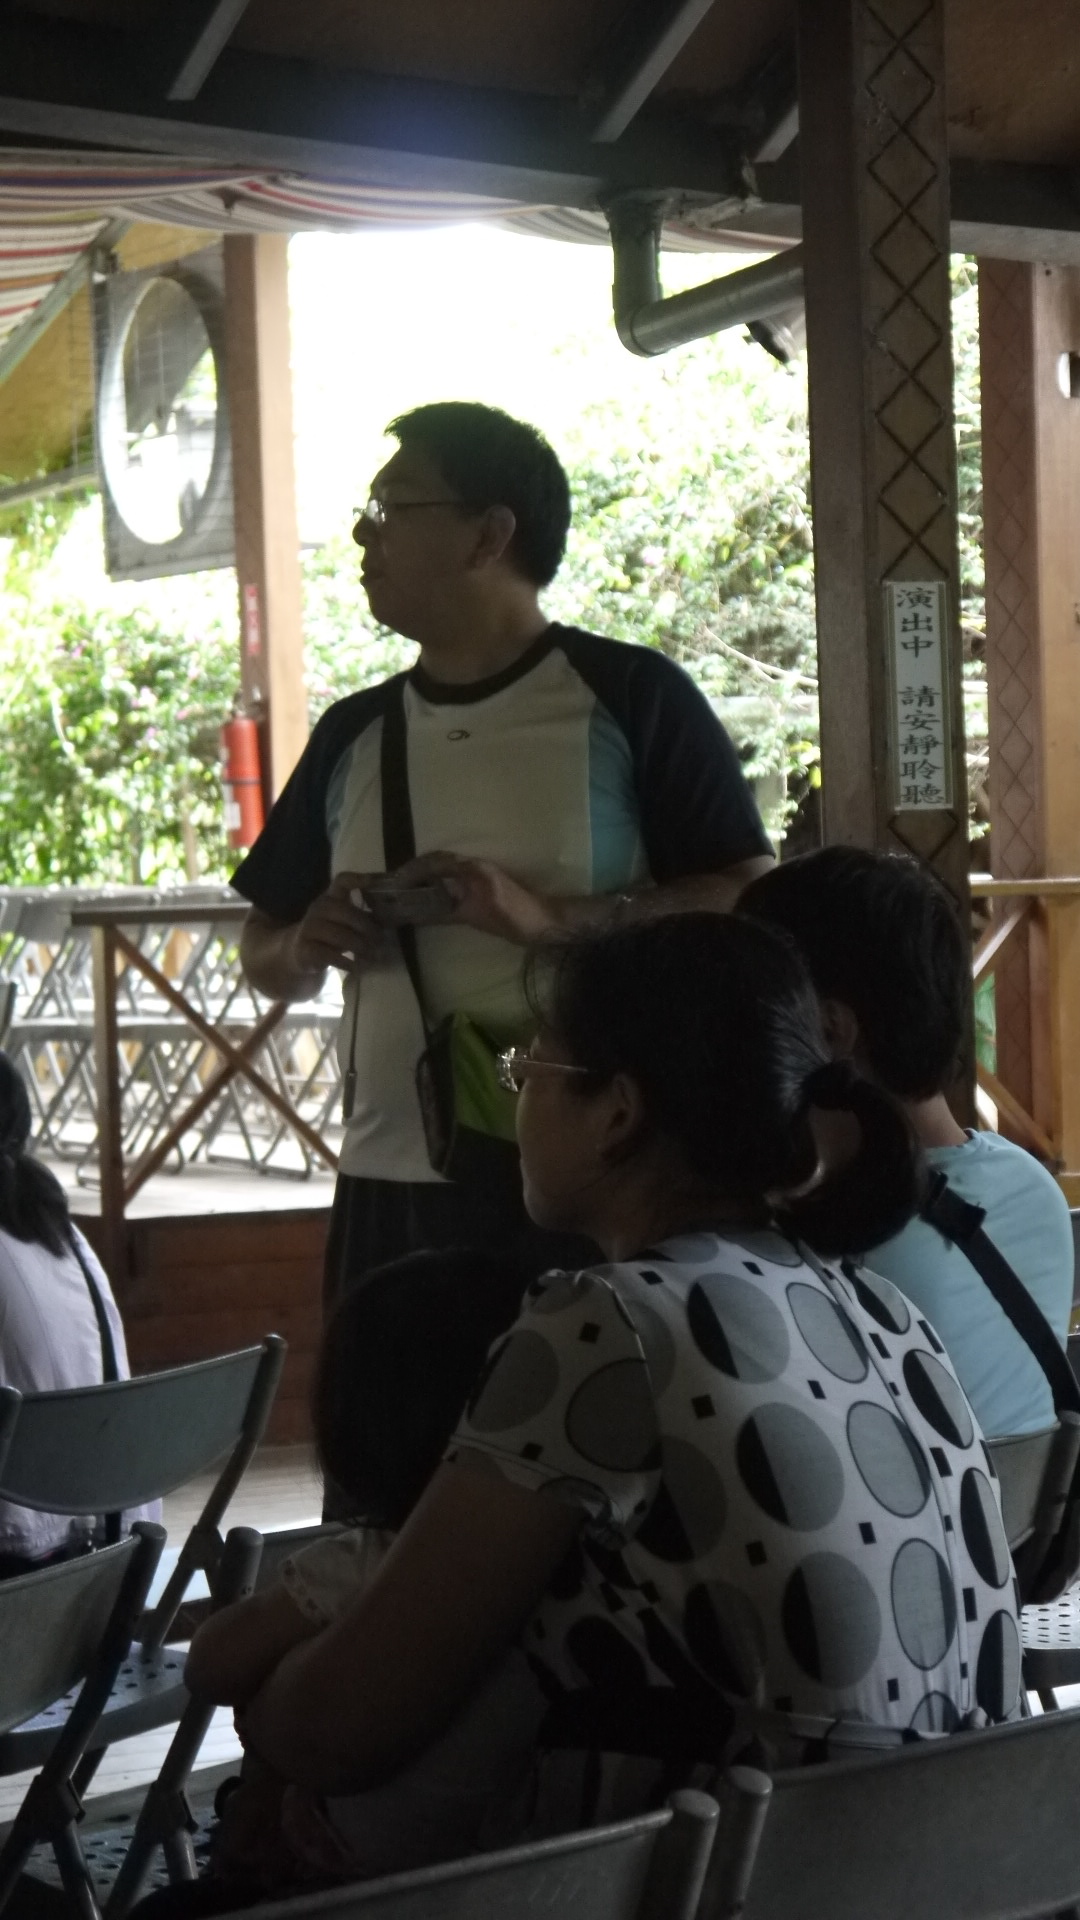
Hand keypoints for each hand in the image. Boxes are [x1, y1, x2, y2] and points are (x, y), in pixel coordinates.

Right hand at [288, 872, 395, 974]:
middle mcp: (318, 909)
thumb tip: (391, 920)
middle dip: (365, 925)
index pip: (341, 881)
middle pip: (343, 910)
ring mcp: (309, 928)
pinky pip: (328, 955)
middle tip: (379, 939)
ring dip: (358, 945)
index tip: (372, 882)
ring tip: (371, 955)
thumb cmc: (332, 935)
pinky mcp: (305, 948)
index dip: (356, 879)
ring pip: (337, 934)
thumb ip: (363, 918)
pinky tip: (355, 966)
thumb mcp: (346, 923)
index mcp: (331, 898)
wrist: (301, 953)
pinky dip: (345, 961)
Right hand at [390, 853, 556, 945]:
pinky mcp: (478, 895)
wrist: (545, 924)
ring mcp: (476, 881)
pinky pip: (449, 890)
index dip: (414, 870)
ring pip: (441, 875)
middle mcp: (473, 870)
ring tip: (401, 895)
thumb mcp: (486, 912)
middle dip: (413, 873)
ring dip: (421, 882)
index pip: (436, 862)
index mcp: (474, 869)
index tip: (395, 881)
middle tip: (392, 887)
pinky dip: (433, 895)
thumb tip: (428, 902)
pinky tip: (423, 907)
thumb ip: (458, 905)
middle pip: (436, 865)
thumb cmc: (519, 917)